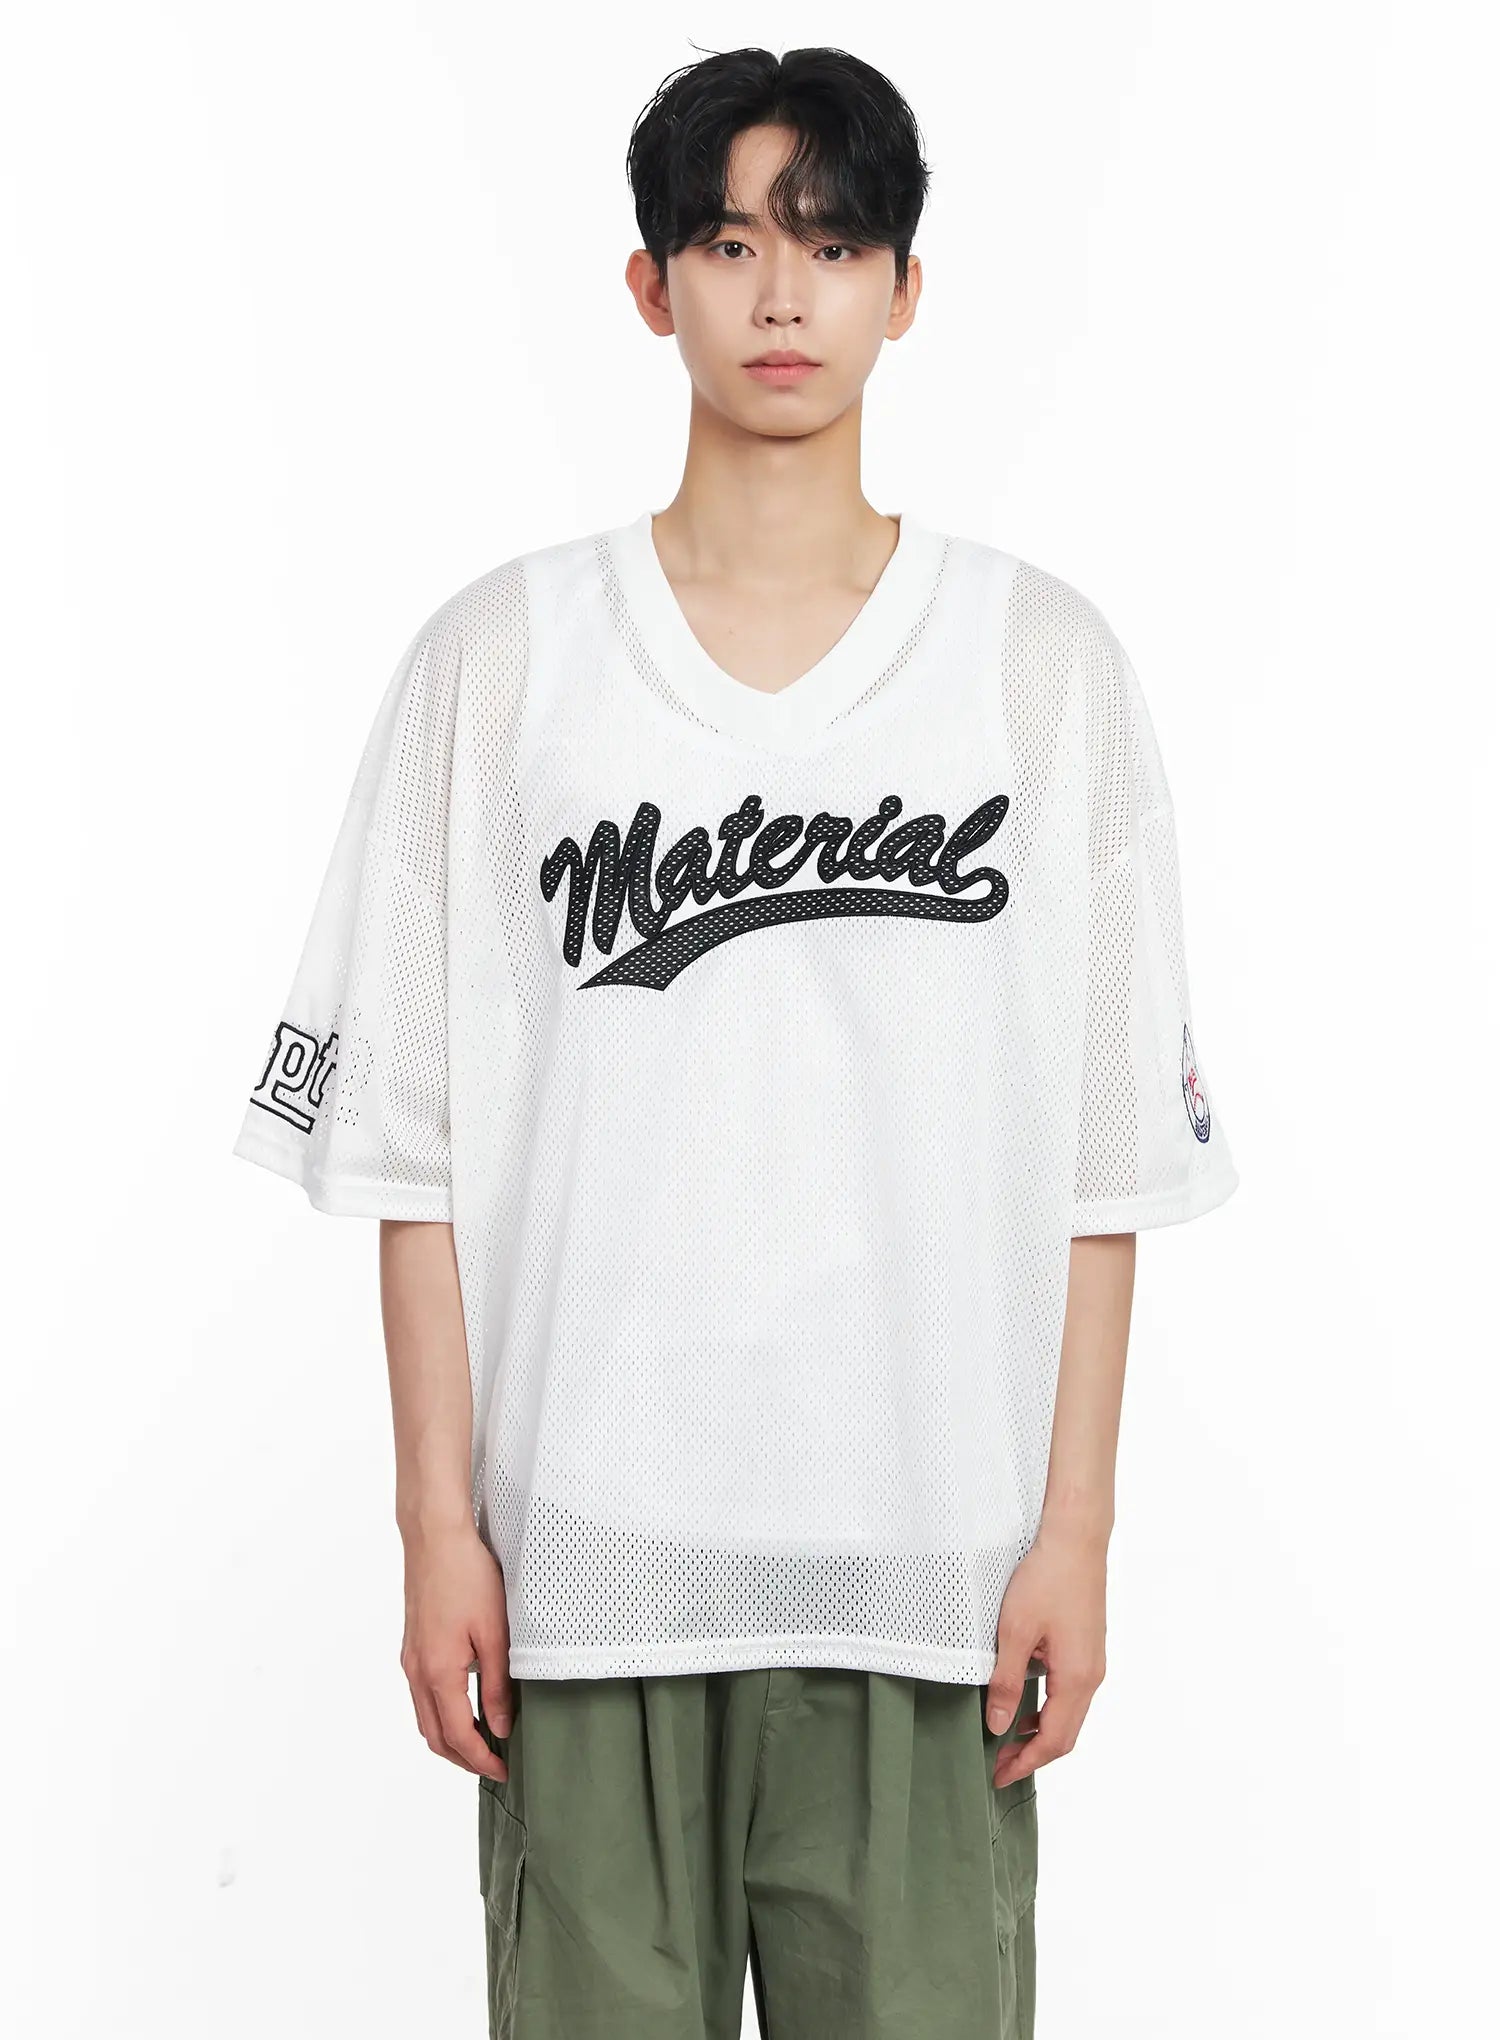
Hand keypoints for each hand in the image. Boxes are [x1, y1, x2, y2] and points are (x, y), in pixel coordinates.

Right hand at [398, 1521, 512, 1780]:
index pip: (457, 1736)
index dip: (481, 1760)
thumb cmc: (467, 1576)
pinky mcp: (412, 1646)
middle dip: (463, 1758)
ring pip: (425, 1718)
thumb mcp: (494, 1633)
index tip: (504, 1771)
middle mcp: (416, 1672)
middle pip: (434, 1736)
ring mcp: (410, 1659)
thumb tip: (498, 1726)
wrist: (435, 1538)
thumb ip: (496, 1685)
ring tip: (482, 1742)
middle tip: (495, 1764)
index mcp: (438, 1674)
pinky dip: (441, 1714)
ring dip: (450, 1738)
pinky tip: (464, 1706)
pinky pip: (421, 1696)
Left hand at [984, 1521, 1107, 1786]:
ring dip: (1040, 1733)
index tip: (999, 1777)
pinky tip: (1026, 1705)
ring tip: (1007, 1740)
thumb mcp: (1015, 1631)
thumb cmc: (1046, 1578)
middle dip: (1033, 1755)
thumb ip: (1007, 1682)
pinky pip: (1070, 1693)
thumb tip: (999, 1725)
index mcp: (1076, 1678)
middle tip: (999, 1766)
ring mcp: (1092, 1662)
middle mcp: (1091, 1675)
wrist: (1075, 1539)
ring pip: (1069, 1714)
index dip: (1025, 1763)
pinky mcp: (1087, 1647)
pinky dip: (1048, 1710)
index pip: (1053, 1740)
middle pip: (1066, 1734)